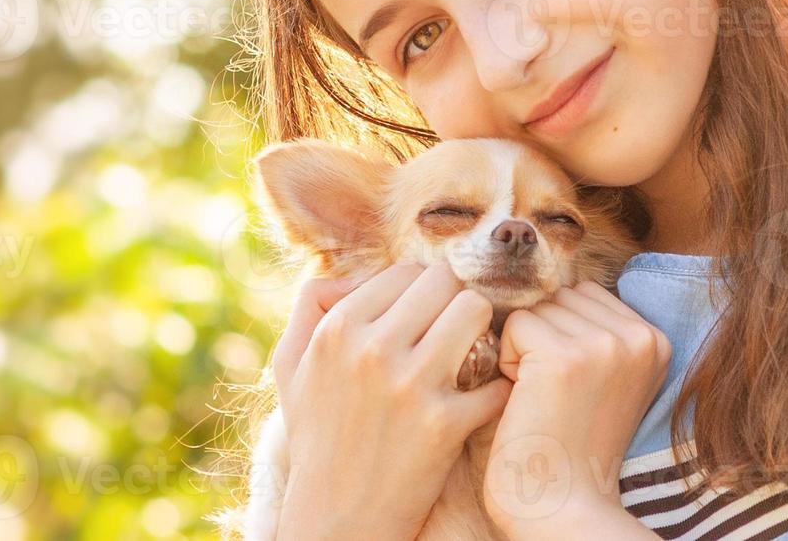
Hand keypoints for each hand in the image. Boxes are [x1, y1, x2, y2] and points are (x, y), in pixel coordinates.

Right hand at [270, 262, 514, 540]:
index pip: (406, 271)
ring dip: (482, 331)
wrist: (336, 519)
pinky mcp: (444, 425)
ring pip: (475, 311)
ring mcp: (410, 386)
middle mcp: (373, 349)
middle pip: (445, 282)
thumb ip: (311, 304)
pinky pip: (494, 378)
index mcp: (337, 328)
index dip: (423, 290)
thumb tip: (353, 272)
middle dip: (455, 302)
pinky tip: (485, 400)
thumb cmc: (317, 437)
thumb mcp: (290, 364)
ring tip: (473, 354)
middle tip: (456, 331)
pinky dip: (498, 388)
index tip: (429, 315)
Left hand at [482, 281, 669, 534]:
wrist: (563, 508)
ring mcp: (606, 345)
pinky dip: (508, 361)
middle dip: (542, 336)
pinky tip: (527, 401)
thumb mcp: (601, 376)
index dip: (560, 333)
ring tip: (542, 398)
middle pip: (560, 295)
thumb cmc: (567, 443)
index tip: (571, 387)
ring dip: (523, 348)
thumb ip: (590, 326)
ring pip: (536, 307)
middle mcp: (640, 337)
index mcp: (655, 340)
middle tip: (552, 394)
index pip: (583, 294)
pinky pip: (514, 325)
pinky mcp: (566, 357)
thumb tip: (541, 275)